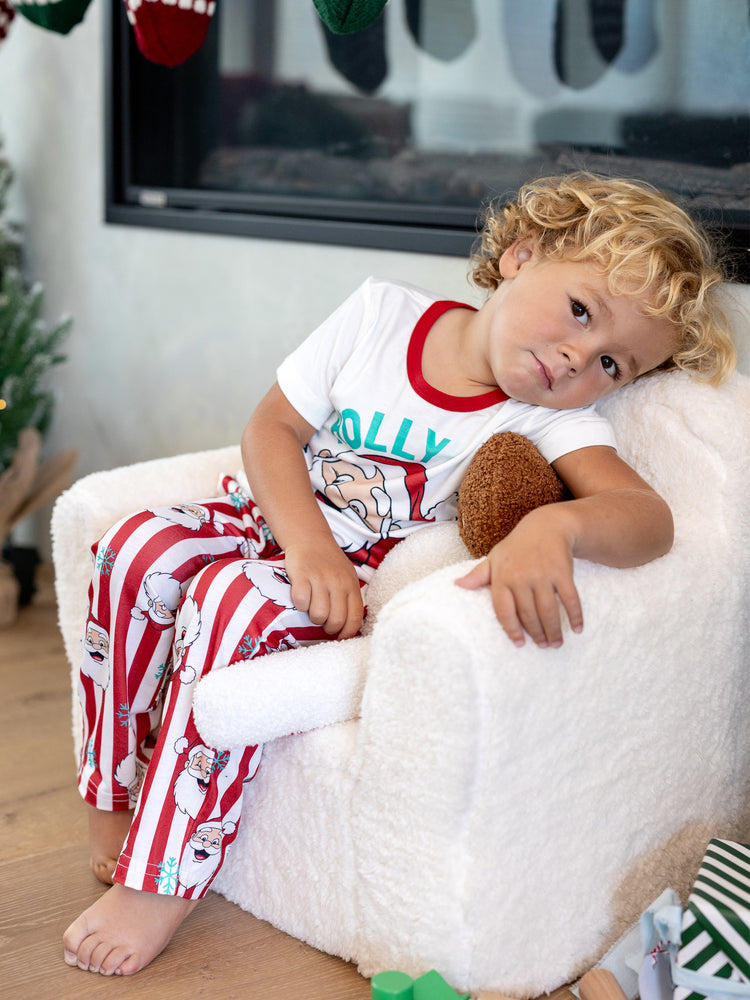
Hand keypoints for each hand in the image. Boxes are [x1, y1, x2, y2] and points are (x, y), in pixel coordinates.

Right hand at [283, 536, 363, 639]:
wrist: (310, 537)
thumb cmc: (329, 562)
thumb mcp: (347, 576)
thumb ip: (349, 597)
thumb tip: (350, 627)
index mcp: (351, 585)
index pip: (355, 617)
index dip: (348, 633)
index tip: (340, 637)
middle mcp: (338, 583)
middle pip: (336, 620)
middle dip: (328, 628)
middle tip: (323, 622)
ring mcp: (320, 579)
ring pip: (318, 615)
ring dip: (313, 618)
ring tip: (312, 609)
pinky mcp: (302, 576)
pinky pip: (301, 602)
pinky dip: (300, 605)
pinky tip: (301, 598)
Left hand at [455, 506, 582, 648]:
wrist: (546, 526)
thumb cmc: (517, 547)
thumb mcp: (495, 558)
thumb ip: (478, 575)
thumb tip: (457, 585)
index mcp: (502, 577)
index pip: (503, 611)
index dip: (511, 630)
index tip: (519, 643)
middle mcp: (521, 578)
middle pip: (528, 615)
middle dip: (536, 634)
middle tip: (542, 646)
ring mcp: (543, 575)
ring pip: (548, 611)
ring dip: (553, 630)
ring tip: (556, 643)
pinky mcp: (563, 573)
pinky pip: (570, 599)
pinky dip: (575, 615)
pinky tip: (577, 629)